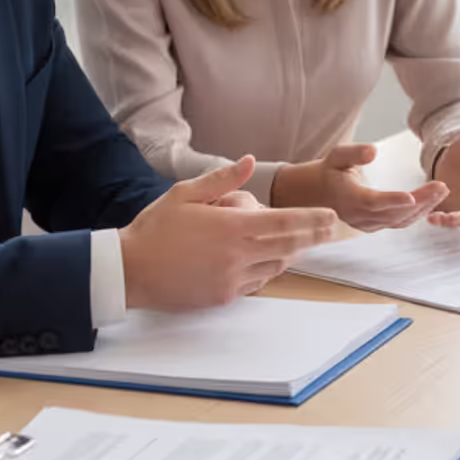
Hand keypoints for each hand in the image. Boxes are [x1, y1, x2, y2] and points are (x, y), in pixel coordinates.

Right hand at [119, 156, 338, 309]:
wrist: (129, 270)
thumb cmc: (155, 228)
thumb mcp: (186, 193)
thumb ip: (222, 180)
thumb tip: (249, 161)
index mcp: (231, 226)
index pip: (284, 222)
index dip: (311, 220)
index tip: (330, 217)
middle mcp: (237, 255)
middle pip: (287, 245)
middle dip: (311, 236)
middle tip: (329, 229)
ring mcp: (231, 279)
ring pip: (274, 266)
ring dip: (285, 253)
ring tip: (292, 241)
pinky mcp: (223, 297)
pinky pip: (255, 283)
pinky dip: (263, 270)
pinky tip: (260, 260)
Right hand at [271, 144, 448, 231]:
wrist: (316, 195)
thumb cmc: (329, 171)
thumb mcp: (336, 156)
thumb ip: (354, 153)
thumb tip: (373, 151)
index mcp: (348, 199)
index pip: (373, 202)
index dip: (392, 201)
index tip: (411, 196)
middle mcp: (359, 216)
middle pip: (393, 213)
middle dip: (420, 201)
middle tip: (442, 187)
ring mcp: (367, 225)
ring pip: (399, 221)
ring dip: (423, 208)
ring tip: (442, 192)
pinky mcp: (374, 227)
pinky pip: (398, 224)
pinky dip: (416, 215)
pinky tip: (431, 203)